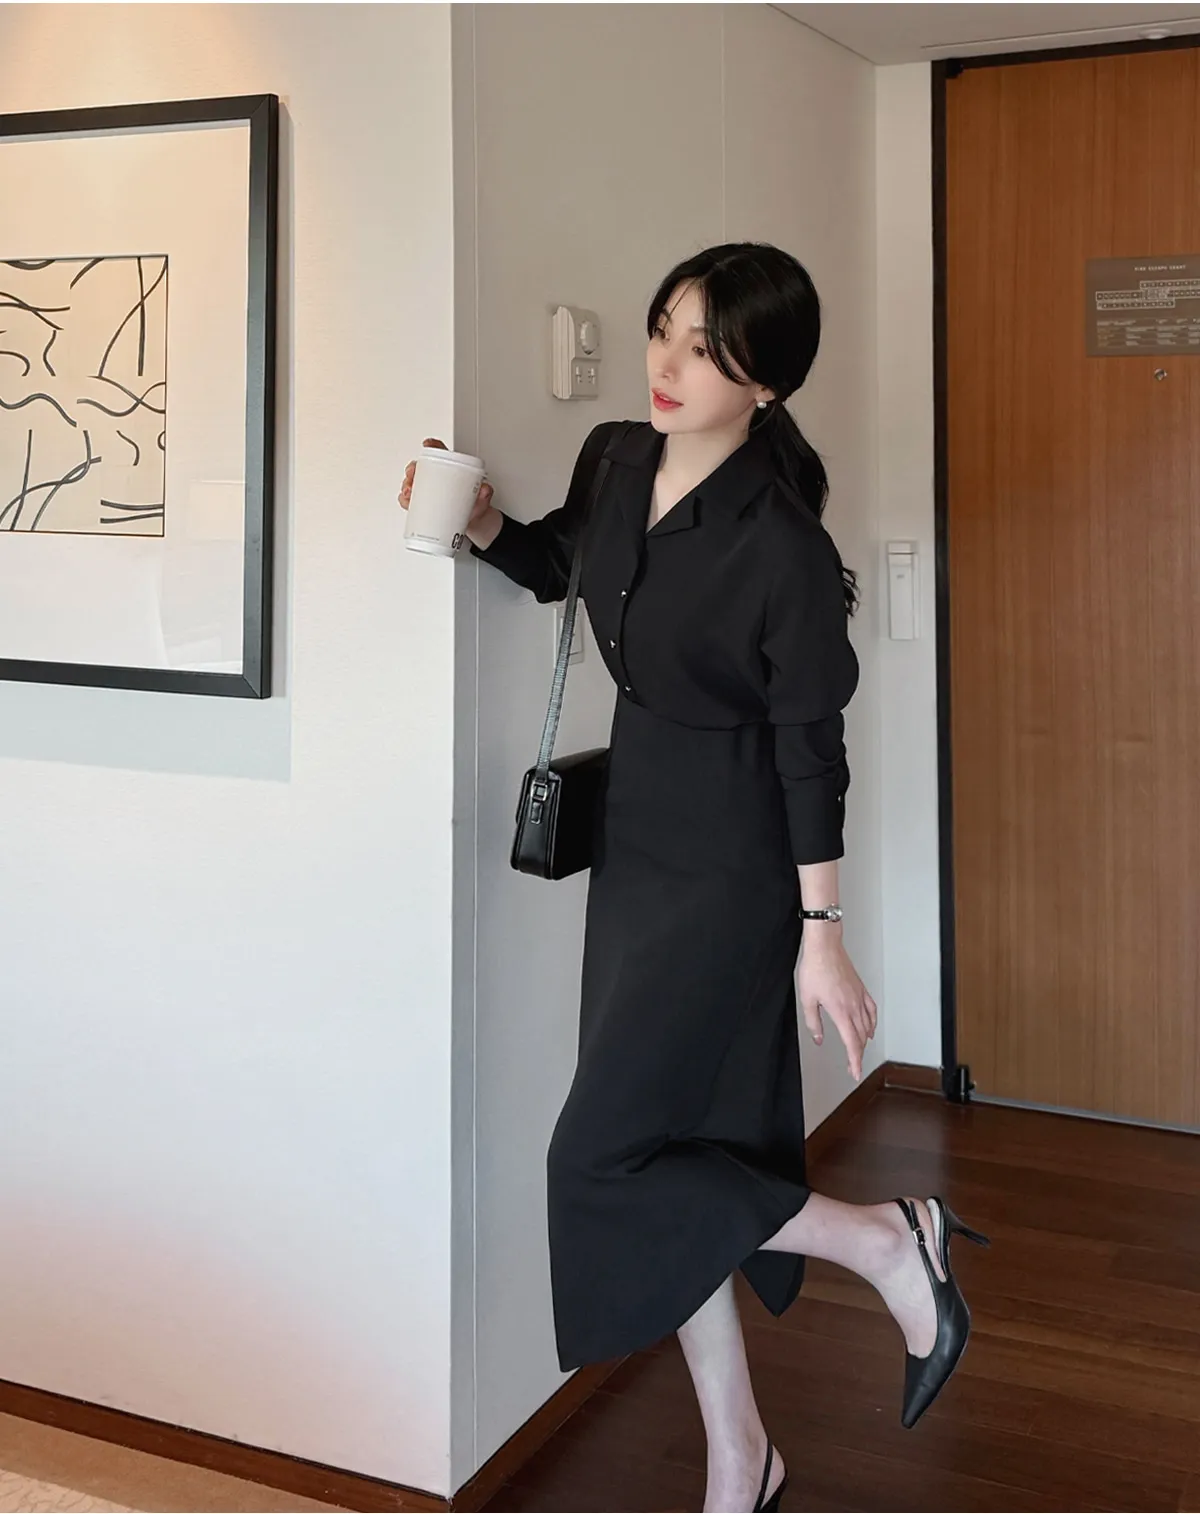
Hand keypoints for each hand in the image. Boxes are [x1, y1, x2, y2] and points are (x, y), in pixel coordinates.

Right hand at [399, 437, 494, 529]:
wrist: (473, 521)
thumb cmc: (475, 505)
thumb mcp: (482, 498)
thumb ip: (485, 493)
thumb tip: (485, 490)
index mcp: (451, 470)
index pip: (440, 452)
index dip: (433, 446)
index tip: (428, 444)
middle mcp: (437, 478)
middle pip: (420, 468)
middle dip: (413, 469)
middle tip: (413, 475)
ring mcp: (429, 491)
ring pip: (412, 483)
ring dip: (407, 485)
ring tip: (409, 492)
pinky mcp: (424, 504)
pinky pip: (410, 499)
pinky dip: (406, 500)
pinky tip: (406, 501)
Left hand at [797, 936, 877, 1082]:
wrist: (825, 947)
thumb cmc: (815, 968)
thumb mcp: (807, 999)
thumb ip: (814, 1022)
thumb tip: (819, 1038)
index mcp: (841, 1012)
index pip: (852, 1043)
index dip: (855, 1061)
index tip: (855, 1072)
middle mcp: (854, 1006)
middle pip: (861, 1037)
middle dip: (858, 1054)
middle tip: (853, 1065)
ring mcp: (859, 997)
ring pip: (868, 1025)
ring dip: (864, 1041)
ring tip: (859, 1050)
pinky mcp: (861, 989)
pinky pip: (871, 1010)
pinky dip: (872, 1022)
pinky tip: (870, 1026)